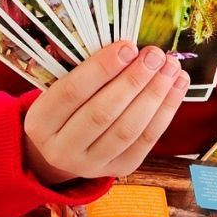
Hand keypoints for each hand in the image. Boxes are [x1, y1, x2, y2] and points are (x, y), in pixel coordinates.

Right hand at [23, 41, 189, 184]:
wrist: (64, 147)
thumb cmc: (66, 106)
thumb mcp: (60, 87)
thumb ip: (86, 71)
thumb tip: (129, 48)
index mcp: (40, 123)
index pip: (70, 92)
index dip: (101, 68)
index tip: (128, 46)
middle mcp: (61, 149)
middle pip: (102, 113)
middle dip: (133, 81)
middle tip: (155, 55)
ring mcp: (91, 164)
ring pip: (128, 129)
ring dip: (154, 95)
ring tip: (171, 68)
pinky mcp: (119, 169)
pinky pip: (146, 141)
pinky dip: (165, 111)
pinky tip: (176, 86)